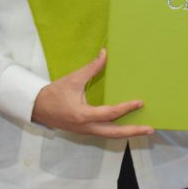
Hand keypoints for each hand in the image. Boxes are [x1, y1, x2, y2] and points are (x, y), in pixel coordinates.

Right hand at [31, 48, 153, 137]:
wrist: (37, 107)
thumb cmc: (54, 93)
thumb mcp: (74, 79)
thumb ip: (92, 67)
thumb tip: (105, 53)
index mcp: (83, 115)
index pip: (110, 113)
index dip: (126, 108)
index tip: (140, 102)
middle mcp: (86, 127)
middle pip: (114, 133)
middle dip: (133, 131)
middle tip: (150, 129)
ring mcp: (85, 132)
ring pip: (109, 135)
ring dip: (126, 133)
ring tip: (143, 129)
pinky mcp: (84, 131)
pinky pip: (104, 133)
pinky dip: (117, 131)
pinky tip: (127, 126)